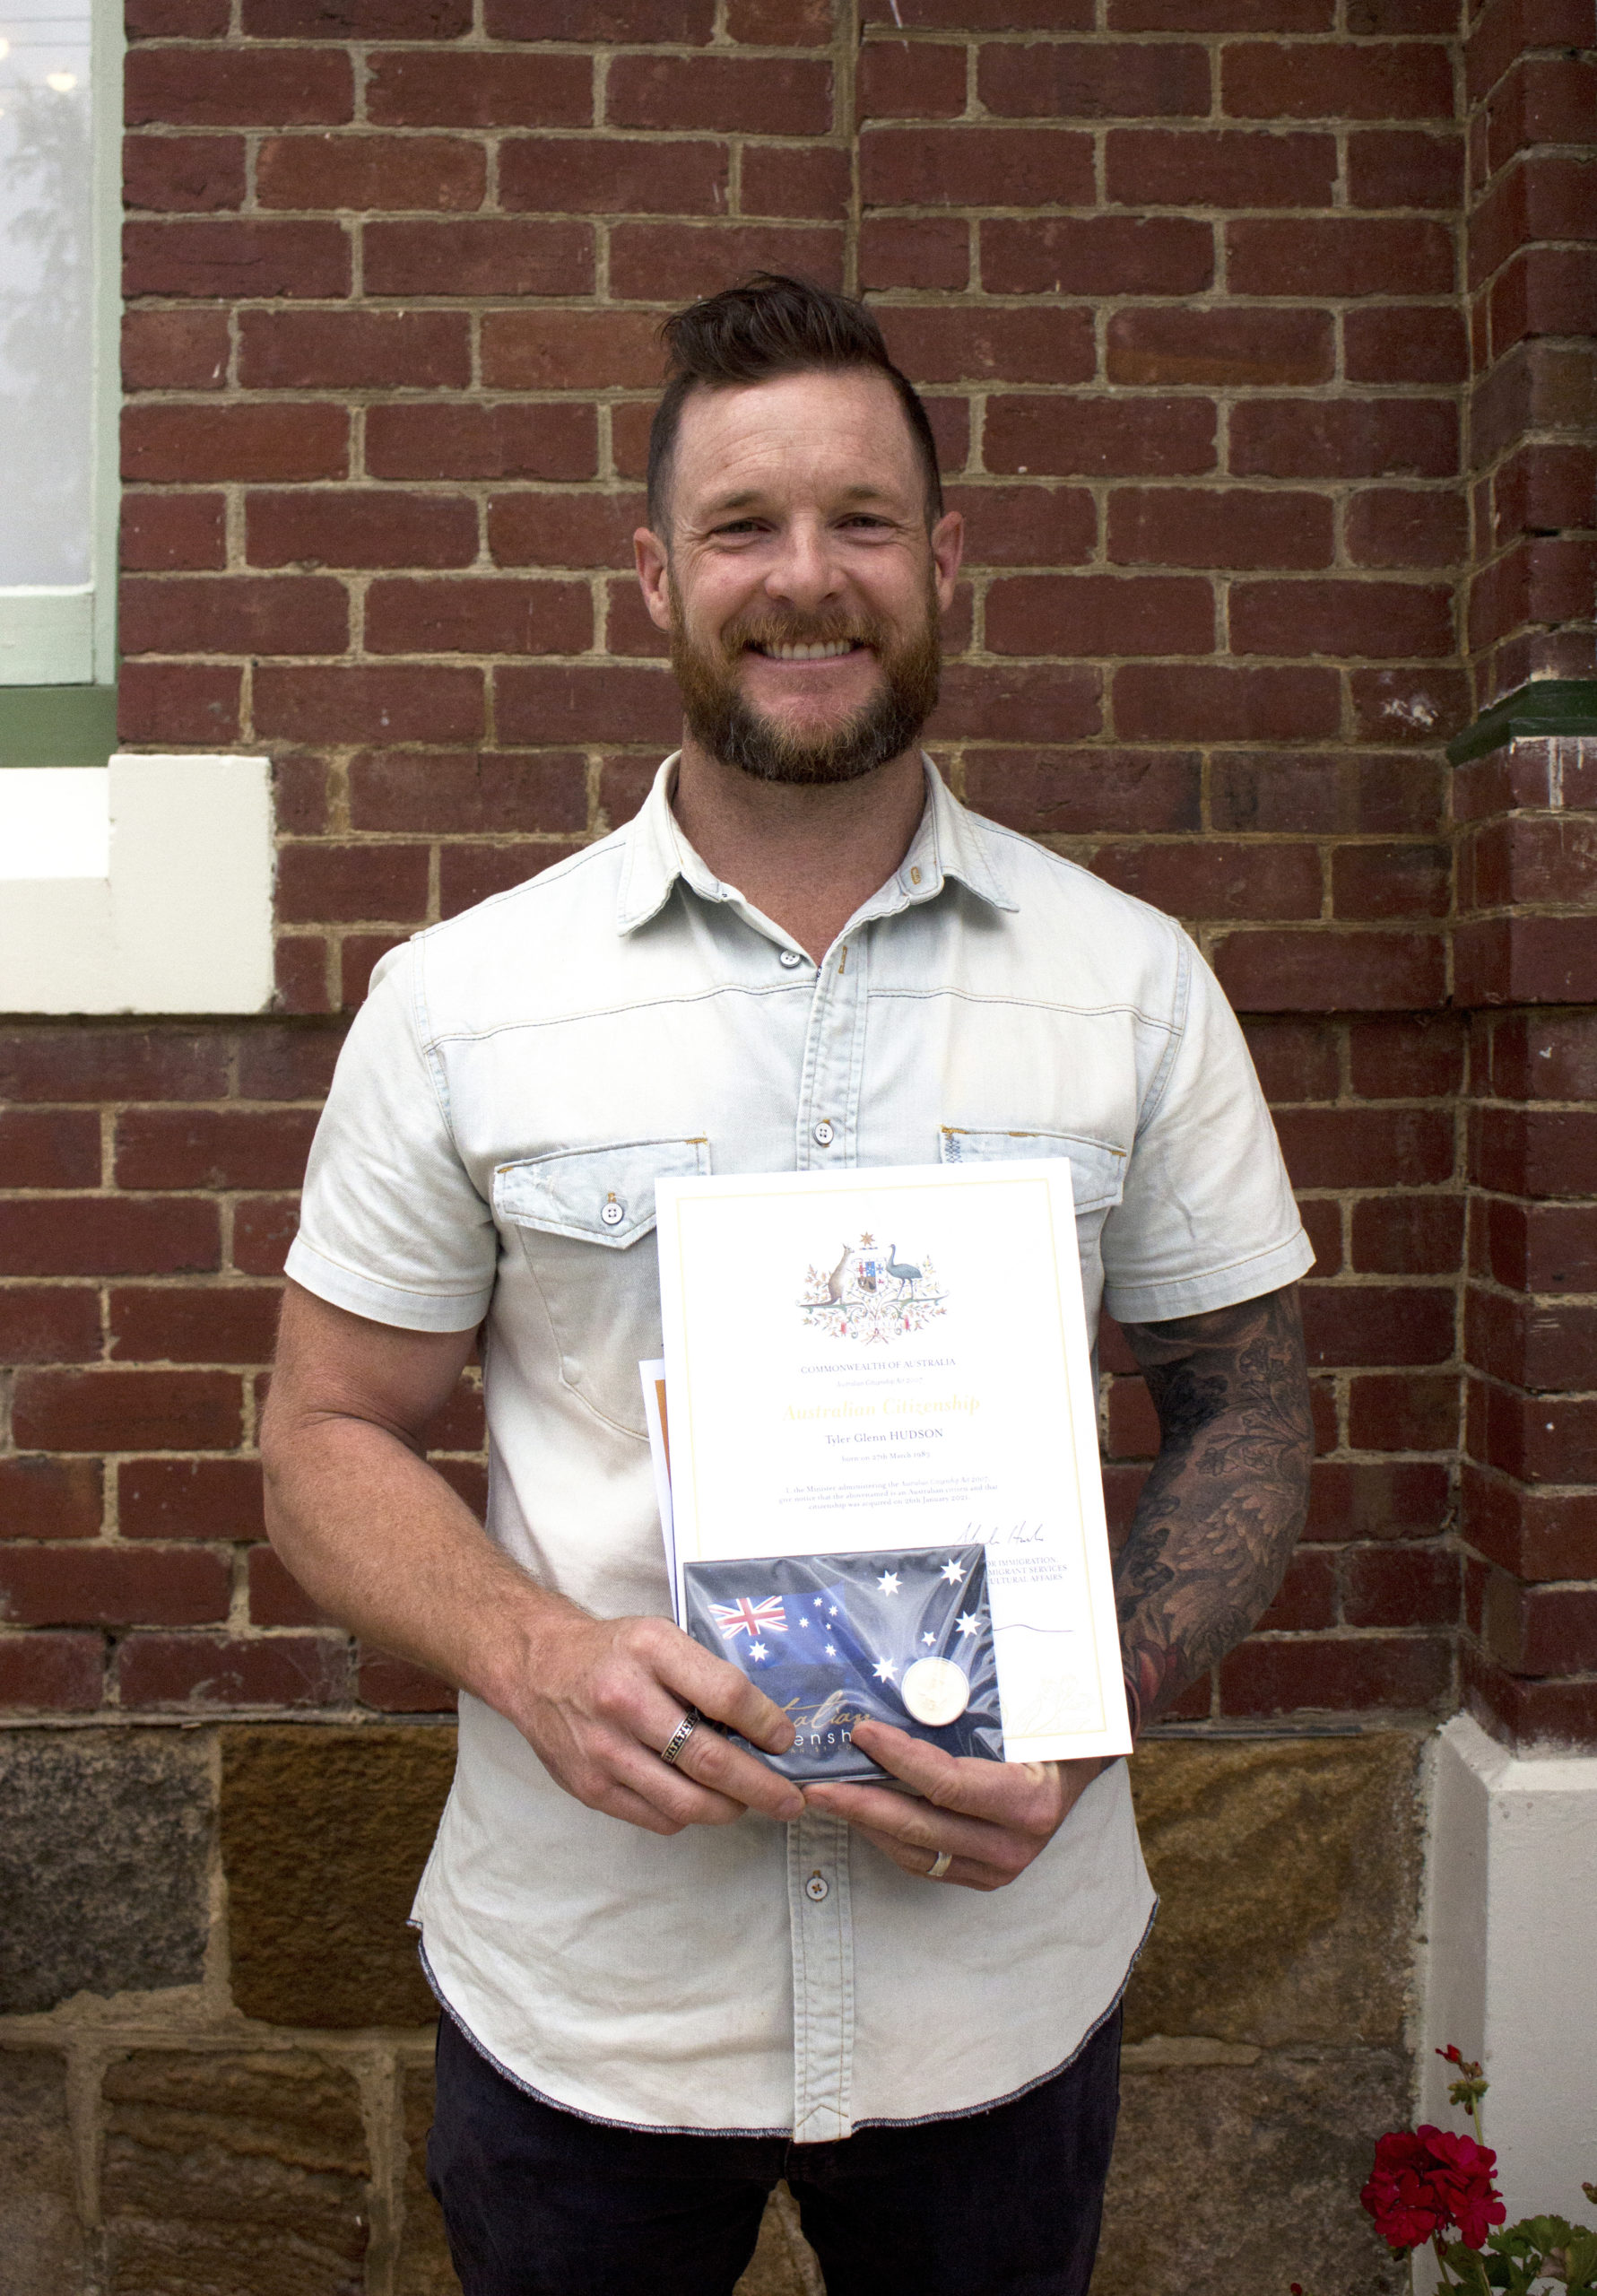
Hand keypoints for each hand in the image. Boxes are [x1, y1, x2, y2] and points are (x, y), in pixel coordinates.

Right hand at [511, 1605, 803, 1836]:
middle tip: (790, 1799)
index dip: (765, 1724)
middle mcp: (625, 1700)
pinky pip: (657, 1817)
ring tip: (748, 1804)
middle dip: (762, 1787)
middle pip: (710, 1760)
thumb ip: (705, 1676)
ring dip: (730, 1809)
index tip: (785, 1740)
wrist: (537, 1667)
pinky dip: (689, 1815)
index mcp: (651, 1651)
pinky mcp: (589, 1787)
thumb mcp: (660, 1637)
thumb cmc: (612, 1652)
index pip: (726, 1694)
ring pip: (687, 1801)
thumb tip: (763, 1726)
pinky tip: (700, 1801)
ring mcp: (604, 1749)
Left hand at [803, 1719, 1107, 1890]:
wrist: (1085, 1769)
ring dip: (867, 1824)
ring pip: (915, 1851)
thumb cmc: (1057, 1731)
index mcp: (1028, 1802)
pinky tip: (861, 1814)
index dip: (901, 1760)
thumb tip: (930, 1677)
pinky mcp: (982, 1876)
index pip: (949, 1785)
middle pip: (921, 1826)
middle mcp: (1013, 1845)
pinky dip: (888, 1838)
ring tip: (828, 1798)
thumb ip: (994, 1700)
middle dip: (862, 1805)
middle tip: (816, 1786)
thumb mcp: (1037, 1712)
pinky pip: (923, 1862)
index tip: (863, 1734)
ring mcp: (997, 1868)